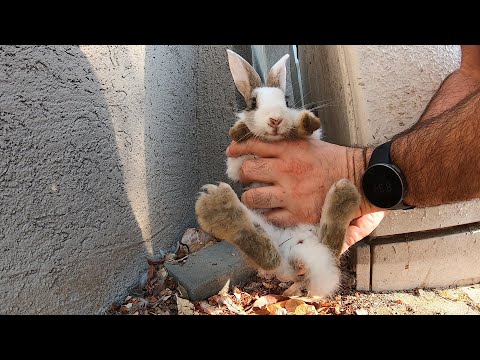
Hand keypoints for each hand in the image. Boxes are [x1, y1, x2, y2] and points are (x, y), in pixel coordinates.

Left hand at [226, 138, 383, 251]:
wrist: (360, 179)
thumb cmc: (334, 161)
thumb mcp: (308, 143)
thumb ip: (284, 145)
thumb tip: (260, 146)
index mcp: (289, 149)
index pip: (253, 144)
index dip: (238, 148)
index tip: (231, 152)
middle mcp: (286, 169)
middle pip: (247, 171)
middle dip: (243, 174)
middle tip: (247, 177)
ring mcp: (290, 193)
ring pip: (252, 197)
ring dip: (250, 197)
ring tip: (256, 196)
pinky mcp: (297, 213)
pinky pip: (269, 216)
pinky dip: (267, 215)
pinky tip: (271, 211)